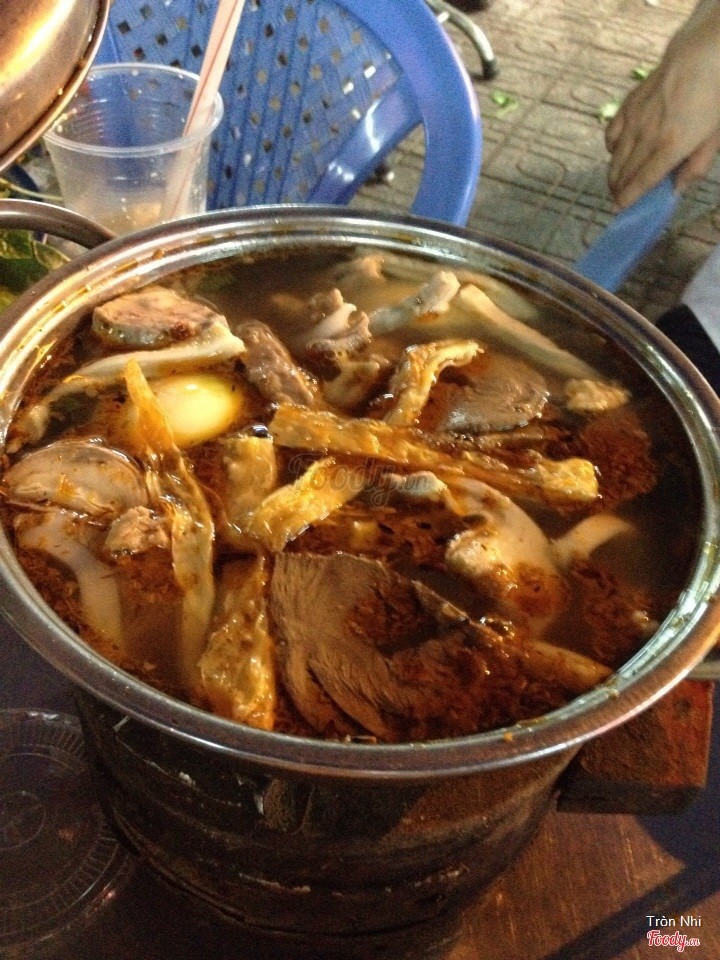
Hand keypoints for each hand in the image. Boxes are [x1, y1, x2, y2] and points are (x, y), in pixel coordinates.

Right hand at [605, 2, 719, 207]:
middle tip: (619, 199)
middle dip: (618, 189)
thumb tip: (677, 189)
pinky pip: (611, 134)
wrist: (702, 54)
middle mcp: (647, 137)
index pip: (641, 182)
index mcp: (670, 147)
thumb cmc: (715, 95)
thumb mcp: (715, 135)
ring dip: (613, 173)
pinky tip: (616, 152)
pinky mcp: (628, 106)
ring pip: (615, 157)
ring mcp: (634, 121)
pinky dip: (611, 147)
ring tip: (615, 182)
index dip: (627, 199)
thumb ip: (696, 165)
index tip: (619, 210)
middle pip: (624, 172)